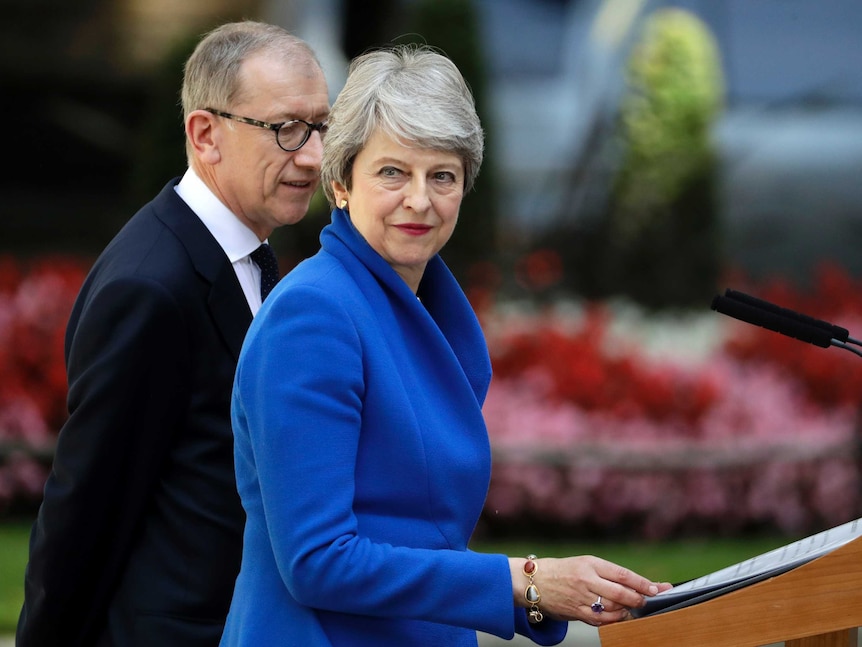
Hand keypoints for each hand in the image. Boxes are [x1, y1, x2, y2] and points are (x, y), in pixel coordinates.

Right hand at [510, 555, 671, 625]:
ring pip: (613, 608)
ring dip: (627, 610)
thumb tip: (633, 585)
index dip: (643, 583)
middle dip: (639, 599)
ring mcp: (581, 597)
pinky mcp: (576, 612)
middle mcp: (586, 580)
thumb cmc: (561, 570)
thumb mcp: (584, 563)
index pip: (623, 574)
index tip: (657, 588)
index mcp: (590, 563)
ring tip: (632, 608)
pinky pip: (601, 620)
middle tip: (648, 600)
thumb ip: (606, 573)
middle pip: (621, 593)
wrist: (533, 581)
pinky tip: (618, 616)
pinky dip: (614, 619)